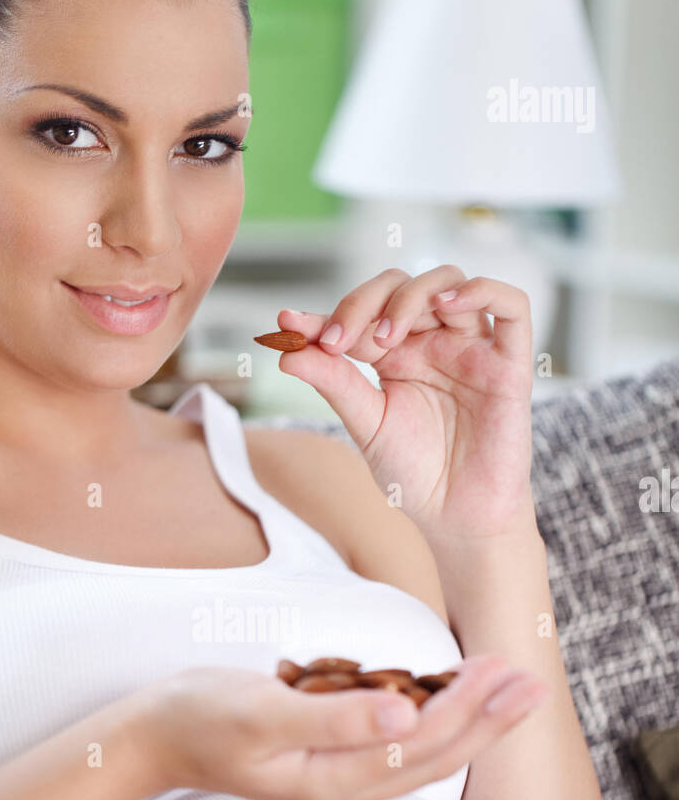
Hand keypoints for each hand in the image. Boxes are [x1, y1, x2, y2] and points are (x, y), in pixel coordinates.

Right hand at [130, 655, 550, 799]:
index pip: (421, 745)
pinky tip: (452, 698)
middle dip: (487, 719)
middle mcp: (345, 789)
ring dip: (470, 720)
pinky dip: (434, 719)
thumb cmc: (200, 717)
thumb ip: (336, 716)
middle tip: (533, 681)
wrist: (152, 738)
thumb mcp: (262, 711)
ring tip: (509, 688)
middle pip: (434, 757)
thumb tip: (408, 714)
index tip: (504, 670)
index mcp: (333, 782)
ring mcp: (338, 779)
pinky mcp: (330, 761)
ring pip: (422, 754)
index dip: (468, 708)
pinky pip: (399, 745)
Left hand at [274, 266, 536, 547]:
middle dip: (364, 304)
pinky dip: (481, 290)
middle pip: (401, 287)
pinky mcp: (509, 363)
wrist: (456, 516)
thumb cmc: (414, 473)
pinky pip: (512, 306)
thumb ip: (335, 384)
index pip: (362, 314)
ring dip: (411, 297)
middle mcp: (432, 342)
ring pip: (449, 283)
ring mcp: (471, 348)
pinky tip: (446, 304)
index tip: (288, 324)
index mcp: (396, 355)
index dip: (326, 315)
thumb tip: (286, 352)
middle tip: (338, 341)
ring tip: (386, 337)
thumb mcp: (366, 425)